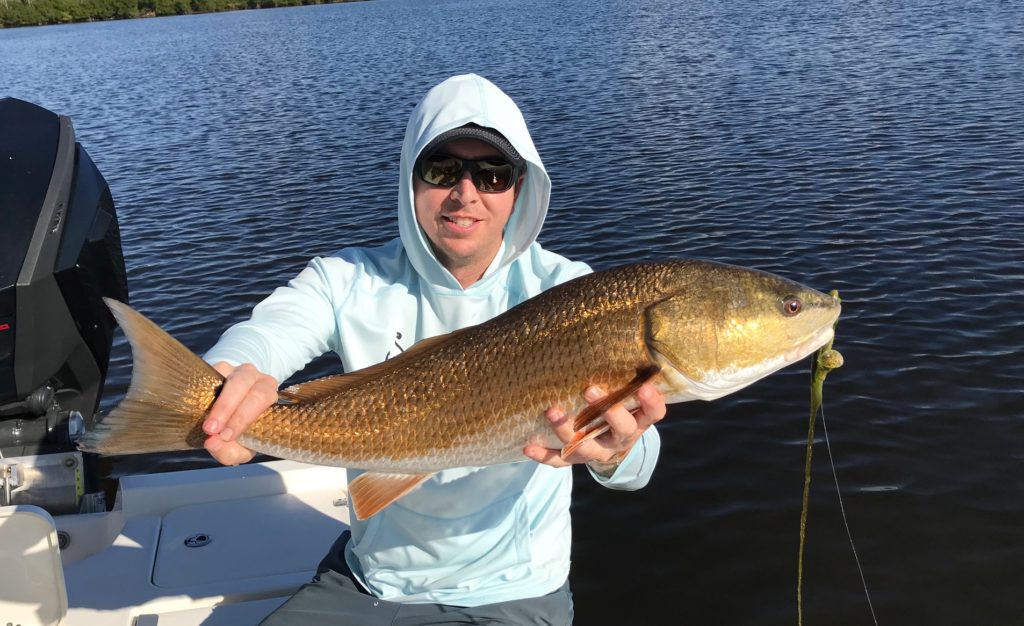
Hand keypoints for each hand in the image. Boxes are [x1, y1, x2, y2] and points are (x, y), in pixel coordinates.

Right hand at [203, 362, 277, 464]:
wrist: (226, 412)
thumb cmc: (239, 431)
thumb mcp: (239, 449)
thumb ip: (229, 452)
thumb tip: (211, 442)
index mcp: (268, 395)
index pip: (262, 399)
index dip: (244, 417)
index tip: (227, 436)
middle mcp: (256, 379)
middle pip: (246, 386)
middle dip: (229, 409)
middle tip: (212, 430)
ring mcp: (236, 370)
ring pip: (232, 379)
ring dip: (219, 403)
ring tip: (207, 425)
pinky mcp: (218, 367)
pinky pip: (213, 373)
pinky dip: (206, 389)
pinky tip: (198, 406)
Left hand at [523, 382, 665, 472]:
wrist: (610, 447)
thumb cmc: (618, 410)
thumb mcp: (628, 397)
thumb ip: (625, 377)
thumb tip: (613, 335)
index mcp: (638, 422)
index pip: (653, 414)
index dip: (651, 402)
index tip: (644, 386)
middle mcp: (619, 439)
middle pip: (621, 430)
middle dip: (607, 411)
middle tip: (590, 389)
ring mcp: (597, 452)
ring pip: (584, 447)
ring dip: (566, 429)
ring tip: (550, 410)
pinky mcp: (574, 460)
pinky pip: (558, 461)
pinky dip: (543, 455)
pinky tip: (528, 447)